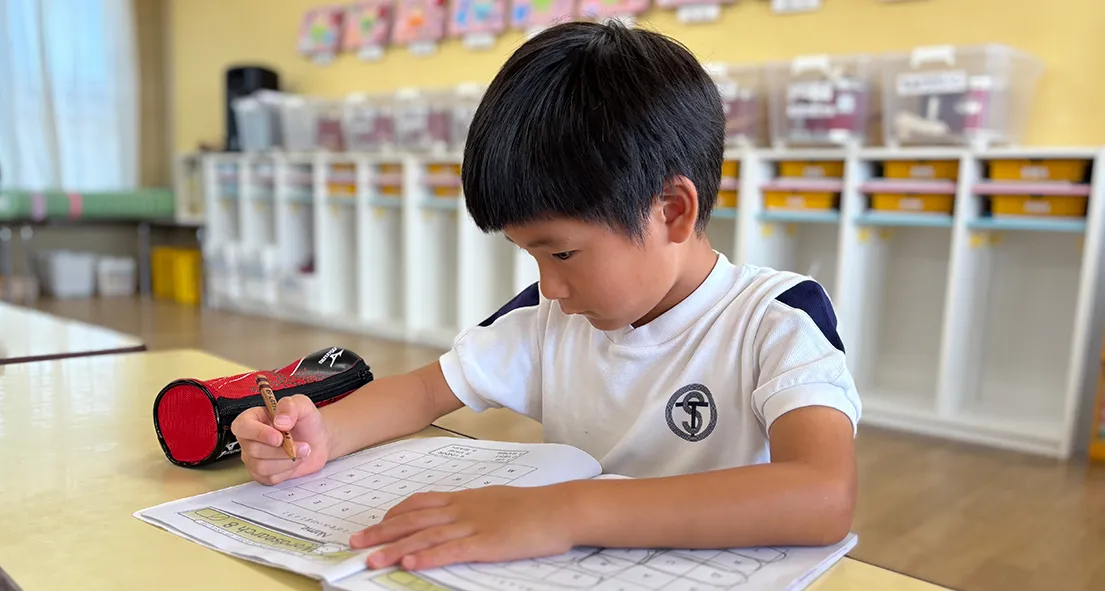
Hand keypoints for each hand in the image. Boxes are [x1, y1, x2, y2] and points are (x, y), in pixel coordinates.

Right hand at [230, 394, 332, 484]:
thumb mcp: (302, 405)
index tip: (279, 437)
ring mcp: (254, 458)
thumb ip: (290, 406)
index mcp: (253, 418)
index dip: (258, 433)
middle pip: (253, 450)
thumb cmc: (307, 421)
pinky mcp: (263, 474)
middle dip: (281, 450)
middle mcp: (249, 439)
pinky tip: (295, 461)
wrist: (318, 441)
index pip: (242, 426)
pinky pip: (270, 478)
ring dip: (287, 460)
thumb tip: (279, 422)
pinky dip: (287, 471)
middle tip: (301, 444)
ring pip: (261, 467)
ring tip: (302, 451)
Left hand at [350, 484, 577, 569]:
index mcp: (466, 498)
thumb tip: (458, 515)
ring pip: (425, 536)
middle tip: (355, 543)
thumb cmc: (534, 507)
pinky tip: (410, 563)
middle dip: (381, 532)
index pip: (421, 502)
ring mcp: (474, 526)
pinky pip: (451, 550)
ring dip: (395, 548)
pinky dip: (428, 557)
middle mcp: (463, 509)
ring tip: (371, 559)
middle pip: (413, 519)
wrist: (560, 508)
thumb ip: (474, 508)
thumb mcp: (497, 500)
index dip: (395, 514)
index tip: (377, 523)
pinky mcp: (487, 544)